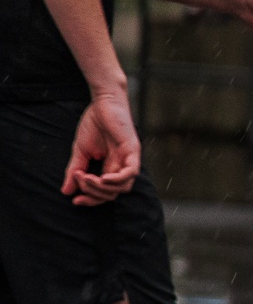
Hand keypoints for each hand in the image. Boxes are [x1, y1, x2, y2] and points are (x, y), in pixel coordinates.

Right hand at [65, 90, 139, 204]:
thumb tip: (67, 191)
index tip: (75, 200)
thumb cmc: (94, 124)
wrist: (102, 102)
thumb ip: (75, 171)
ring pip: (123, 186)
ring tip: (86, 177)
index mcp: (112, 167)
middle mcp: (123, 165)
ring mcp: (130, 158)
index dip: (92, 200)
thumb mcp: (81, 151)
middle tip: (79, 180)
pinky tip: (103, 178)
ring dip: (101, 187)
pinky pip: (131, 172)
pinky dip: (118, 179)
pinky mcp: (133, 149)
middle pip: (114, 193)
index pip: (106, 193)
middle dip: (94, 193)